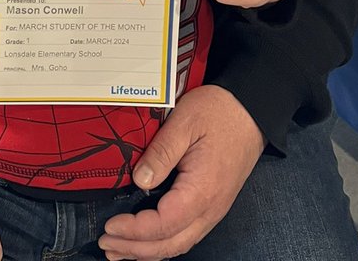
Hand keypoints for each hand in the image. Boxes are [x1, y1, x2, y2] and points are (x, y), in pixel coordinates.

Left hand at [99, 86, 263, 260]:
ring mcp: (213, 209)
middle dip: (136, 249)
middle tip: (106, 245)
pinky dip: (163, 242)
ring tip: (119, 250)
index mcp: (202, 190)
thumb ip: (161, 152)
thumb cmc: (219, 112)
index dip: (134, 230)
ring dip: (148, 251)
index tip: (110, 226)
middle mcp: (210, 208)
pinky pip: (186, 234)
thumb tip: (139, 180)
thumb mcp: (184, 121)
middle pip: (170, 244)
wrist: (250, 110)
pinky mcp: (212, 204)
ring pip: (179, 243)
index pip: (164, 224)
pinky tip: (147, 239)